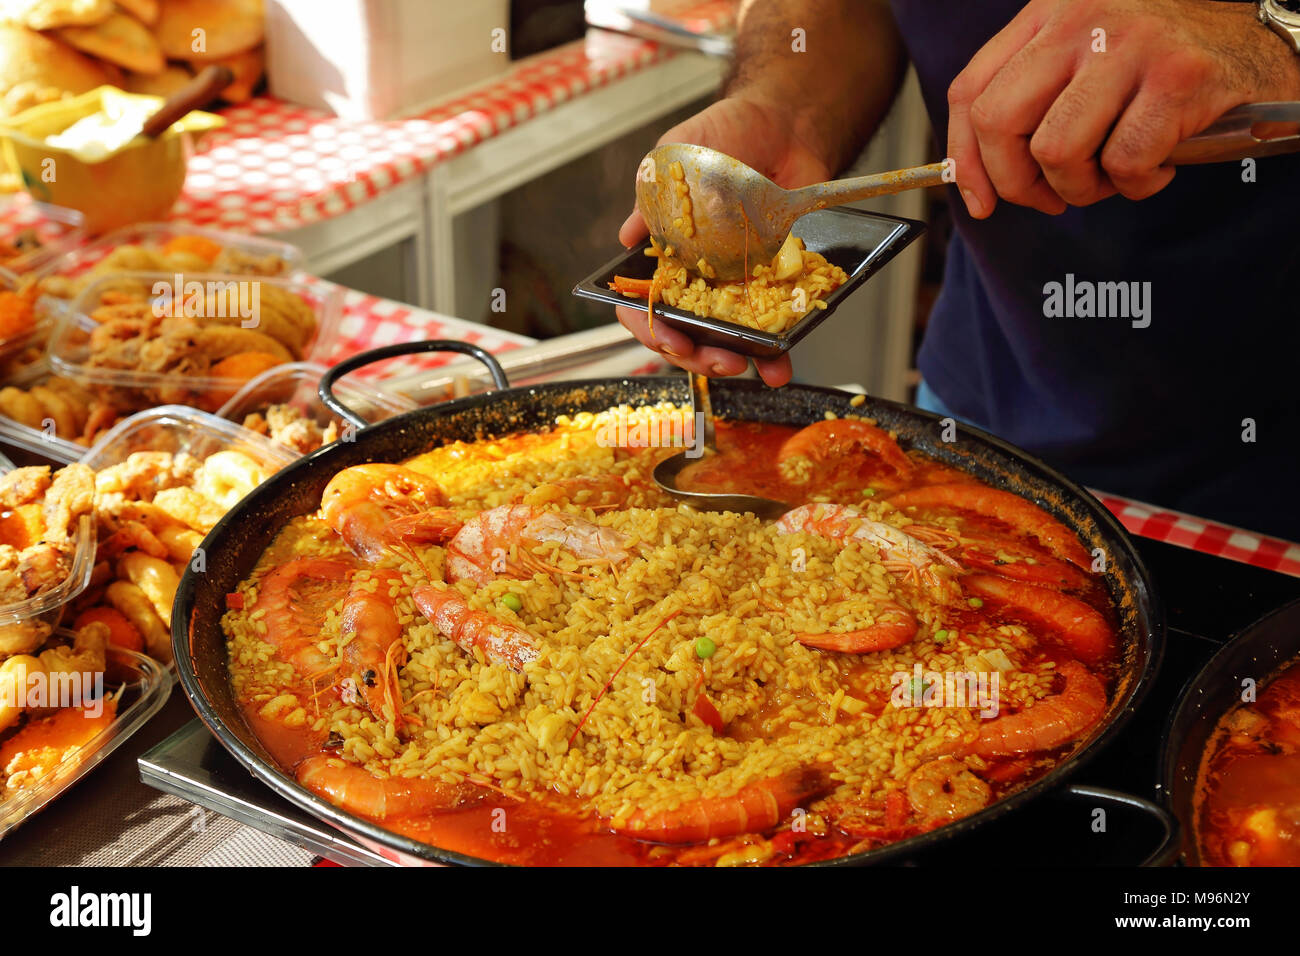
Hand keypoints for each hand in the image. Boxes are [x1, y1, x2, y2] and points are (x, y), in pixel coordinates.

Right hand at [615, 96, 831, 386]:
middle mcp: (695, 278)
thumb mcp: (675, 155)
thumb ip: (651, 198)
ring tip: (748, 366)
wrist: (784, 123)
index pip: (643, 305)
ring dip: (734, 361)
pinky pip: (771, 327)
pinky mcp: (774, 284)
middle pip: (683, 333)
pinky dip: (776, 351)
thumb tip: (627, 237)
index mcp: (664, 255)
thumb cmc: (722, 136)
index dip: (650, 329)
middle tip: (716, 358)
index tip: (669, 337)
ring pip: (726, 339)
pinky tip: (781, 363)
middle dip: (696, 355)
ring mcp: (734, 285)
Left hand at [947, 0, 1299, 216]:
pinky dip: (1137, 184)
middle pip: (998, 123)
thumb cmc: (1160, 64)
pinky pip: (1124, 162)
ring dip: (1080, 187)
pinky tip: (1158, 166)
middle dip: (1016, 182)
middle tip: (1049, 197)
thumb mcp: (1082, 59)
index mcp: (1048, 13)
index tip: (981, 200)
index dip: (965, 159)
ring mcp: (1129, 44)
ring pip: (1056, 150)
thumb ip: (1029, 100)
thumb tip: (976, 180)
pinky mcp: (1177, 77)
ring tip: (1110, 177)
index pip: (970, 91)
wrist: (1258, 41)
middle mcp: (1081, 19)